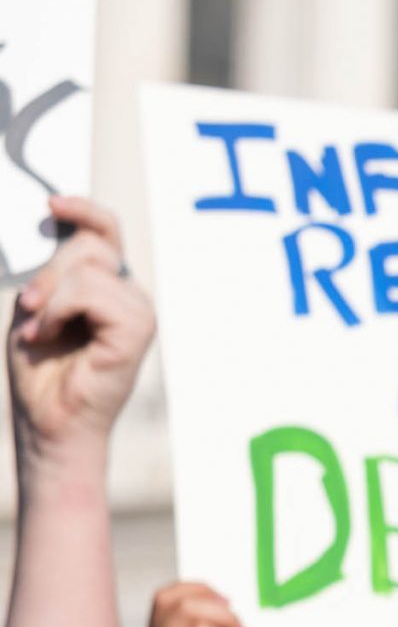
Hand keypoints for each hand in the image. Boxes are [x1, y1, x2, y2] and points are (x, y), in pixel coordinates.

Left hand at [10, 199, 154, 478]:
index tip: (53, 204)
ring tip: (39, 330)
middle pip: (89, 246)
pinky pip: (89, 292)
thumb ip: (55, 271)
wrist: (50, 421)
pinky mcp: (137, 330)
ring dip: (49, 296)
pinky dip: (58, 311)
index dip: (84, 210)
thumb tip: (59, 228)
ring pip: (88, 267)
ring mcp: (138, 312)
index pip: (106, 232)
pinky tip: (50, 336)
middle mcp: (129, 297)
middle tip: (29, 308)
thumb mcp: (38, 306)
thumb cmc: (43, 371)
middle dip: (48, 272)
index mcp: (108, 289)